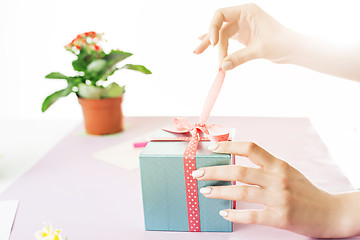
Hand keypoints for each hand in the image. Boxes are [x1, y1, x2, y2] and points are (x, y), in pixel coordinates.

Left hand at [191, 141, 355, 237]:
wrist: (330, 212)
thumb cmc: (304, 190)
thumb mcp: (287, 170)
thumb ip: (265, 165)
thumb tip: (237, 158)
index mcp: (278, 164)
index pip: (250, 148)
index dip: (229, 145)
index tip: (212, 147)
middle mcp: (277, 179)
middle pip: (238, 171)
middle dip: (214, 171)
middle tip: (198, 172)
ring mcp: (278, 198)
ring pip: (240, 192)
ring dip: (218, 191)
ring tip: (204, 191)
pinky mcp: (279, 217)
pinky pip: (251, 215)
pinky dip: (234, 214)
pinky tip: (223, 212)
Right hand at [194, 4, 297, 69]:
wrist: (294, 49)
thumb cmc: (282, 43)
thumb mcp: (259, 50)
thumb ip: (240, 58)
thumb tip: (223, 67)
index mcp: (246, 11)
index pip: (221, 14)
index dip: (213, 28)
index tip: (214, 45)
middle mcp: (242, 16)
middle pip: (219, 26)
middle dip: (209, 40)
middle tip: (197, 52)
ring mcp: (242, 26)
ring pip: (222, 35)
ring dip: (213, 46)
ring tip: (197, 52)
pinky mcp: (243, 35)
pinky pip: (227, 40)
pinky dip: (219, 46)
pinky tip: (208, 47)